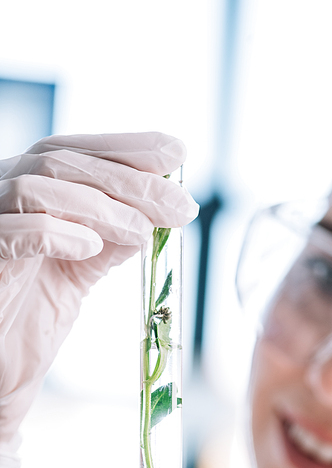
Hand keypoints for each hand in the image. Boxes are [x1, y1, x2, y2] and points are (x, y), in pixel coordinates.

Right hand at [0, 133, 197, 467]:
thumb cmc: (29, 320)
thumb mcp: (79, 273)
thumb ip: (108, 242)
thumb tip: (152, 217)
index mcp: (28, 194)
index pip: (74, 151)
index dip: (125, 147)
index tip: (176, 152)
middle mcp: (2, 198)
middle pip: (63, 162)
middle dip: (130, 180)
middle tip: (179, 204)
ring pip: (38, 185)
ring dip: (101, 206)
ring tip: (142, 232)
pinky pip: (14, 231)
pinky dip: (57, 233)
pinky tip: (91, 247)